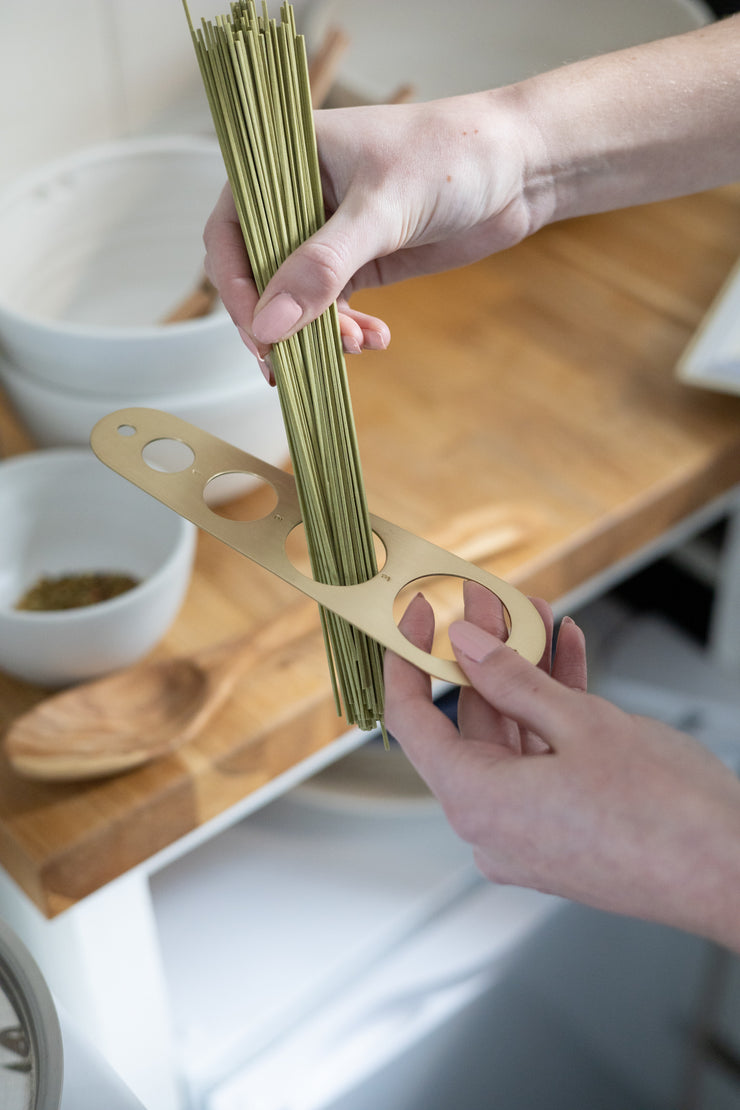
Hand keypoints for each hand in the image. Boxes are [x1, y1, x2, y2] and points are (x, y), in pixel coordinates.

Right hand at [203, 91, 536, 367]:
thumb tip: (269, 326)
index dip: (236, 286)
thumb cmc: (453, 156)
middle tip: (296, 362)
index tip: (259, 335)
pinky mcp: (360, 262)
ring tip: (356, 346)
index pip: (231, 230)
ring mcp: (328, 233)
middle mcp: (299, 198)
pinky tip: (376, 339)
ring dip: (319, 332)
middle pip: (259, 273)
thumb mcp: (382, 209)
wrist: (521, 167)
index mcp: (285, 160)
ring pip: (297, 299)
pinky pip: (335, 308)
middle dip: (281, 322)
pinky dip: (349, 330)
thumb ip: (323, 268)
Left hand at [385, 582, 739, 951]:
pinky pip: (541, 759)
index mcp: (477, 804)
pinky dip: (550, 711)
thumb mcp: (582, 725)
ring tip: (538, 619)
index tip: (413, 623)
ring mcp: (527, 831)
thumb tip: (466, 646)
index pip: (412, 724)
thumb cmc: (667, 816)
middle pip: (467, 724)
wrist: (734, 874)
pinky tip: (566, 657)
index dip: (407, 665)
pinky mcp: (561, 829)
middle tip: (494, 605)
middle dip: (483, 656)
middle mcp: (492, 826)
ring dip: (524, 675)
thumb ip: (512, 680)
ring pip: (511, 736)